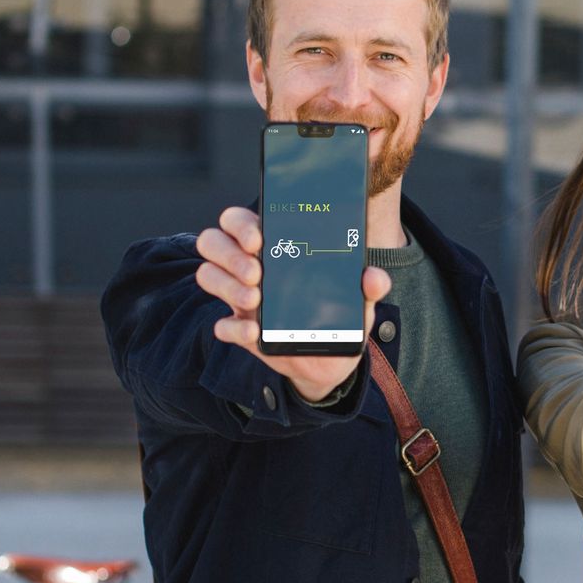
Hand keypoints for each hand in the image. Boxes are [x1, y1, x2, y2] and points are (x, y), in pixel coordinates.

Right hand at [196, 206, 391, 403]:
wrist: (332, 361)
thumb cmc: (339, 316)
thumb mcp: (359, 299)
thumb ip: (369, 285)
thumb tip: (373, 276)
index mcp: (274, 248)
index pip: (239, 221)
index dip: (240, 224)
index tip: (259, 238)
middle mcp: (249, 267)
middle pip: (212, 241)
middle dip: (228, 253)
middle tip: (256, 271)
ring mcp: (242, 298)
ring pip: (208, 275)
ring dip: (226, 285)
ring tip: (255, 298)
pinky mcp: (242, 331)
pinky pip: (222, 325)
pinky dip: (233, 327)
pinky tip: (254, 332)